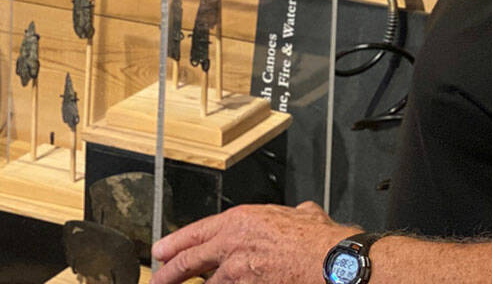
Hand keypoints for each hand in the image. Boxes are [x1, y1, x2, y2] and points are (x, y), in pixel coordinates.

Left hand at [151, 202, 353, 283]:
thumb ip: (293, 215)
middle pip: (189, 260)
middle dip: (168, 273)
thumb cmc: (322, 241)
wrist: (335, 263)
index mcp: (240, 221)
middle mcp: (232, 244)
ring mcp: (238, 273)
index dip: (174, 243)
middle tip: (155, 280)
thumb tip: (303, 214)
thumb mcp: (303, 216)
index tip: (160, 251)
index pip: (196, 232)